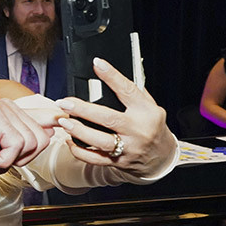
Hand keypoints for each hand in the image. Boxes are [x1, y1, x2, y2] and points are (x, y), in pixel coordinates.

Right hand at [0, 98, 60, 177]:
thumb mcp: (5, 153)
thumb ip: (27, 141)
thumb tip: (52, 129)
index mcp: (11, 112)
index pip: (44, 115)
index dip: (57, 118)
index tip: (67, 114)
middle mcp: (8, 106)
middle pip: (42, 137)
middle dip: (23, 157)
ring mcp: (2, 109)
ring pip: (32, 143)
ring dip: (11, 159)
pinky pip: (17, 146)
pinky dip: (3, 160)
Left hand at [55, 57, 176, 176]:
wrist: (161, 157)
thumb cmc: (152, 127)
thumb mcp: (150, 107)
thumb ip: (133, 93)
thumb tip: (111, 74)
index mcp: (146, 112)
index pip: (128, 90)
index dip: (112, 76)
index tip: (97, 63)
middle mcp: (138, 130)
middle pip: (108, 118)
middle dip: (83, 109)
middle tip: (65, 102)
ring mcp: (128, 148)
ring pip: (99, 141)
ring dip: (78, 130)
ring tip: (64, 121)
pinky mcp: (118, 161)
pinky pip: (95, 159)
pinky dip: (79, 150)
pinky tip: (69, 140)